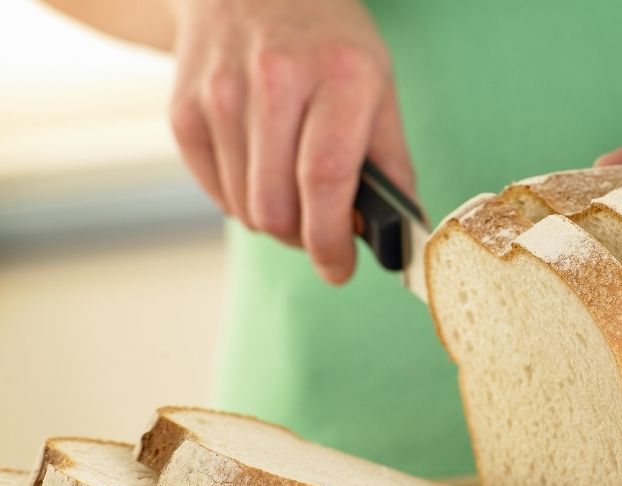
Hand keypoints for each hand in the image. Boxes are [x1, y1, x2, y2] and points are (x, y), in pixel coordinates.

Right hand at [168, 0, 413, 282]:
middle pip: (279, 205)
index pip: (326, 180)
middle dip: (304, 239)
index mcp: (339, 75)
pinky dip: (242, 201)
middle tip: (322, 233)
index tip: (340, 270)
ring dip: (275, 221)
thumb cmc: (327, 41)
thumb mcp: (378, 83)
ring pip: (245, 207)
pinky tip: (262, 172)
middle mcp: (275, 80)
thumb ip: (391, 162)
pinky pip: (215, 192)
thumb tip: (400, 237)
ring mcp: (220, 92)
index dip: (332, 240)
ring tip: (294, 193)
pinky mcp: (183, 108)